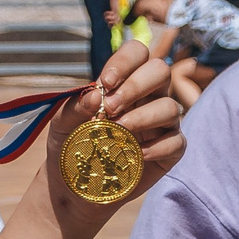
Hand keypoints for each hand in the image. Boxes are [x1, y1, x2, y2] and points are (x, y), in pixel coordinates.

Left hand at [46, 39, 184, 208]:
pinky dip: (157, 147)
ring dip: (143, 117)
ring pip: (171, 107)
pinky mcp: (170, 151)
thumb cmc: (71, 146)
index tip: (106, 82)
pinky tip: (135, 154)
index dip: (125, 62)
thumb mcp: (62, 123)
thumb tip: (96, 94)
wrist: (73, 185)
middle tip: (110, 109)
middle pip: (161, 71)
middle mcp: (148, 97)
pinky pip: (176, 141)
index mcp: (124, 82)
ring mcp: (162, 124)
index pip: (137, 53)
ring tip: (118, 132)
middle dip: (136, 86)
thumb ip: (76, 106)